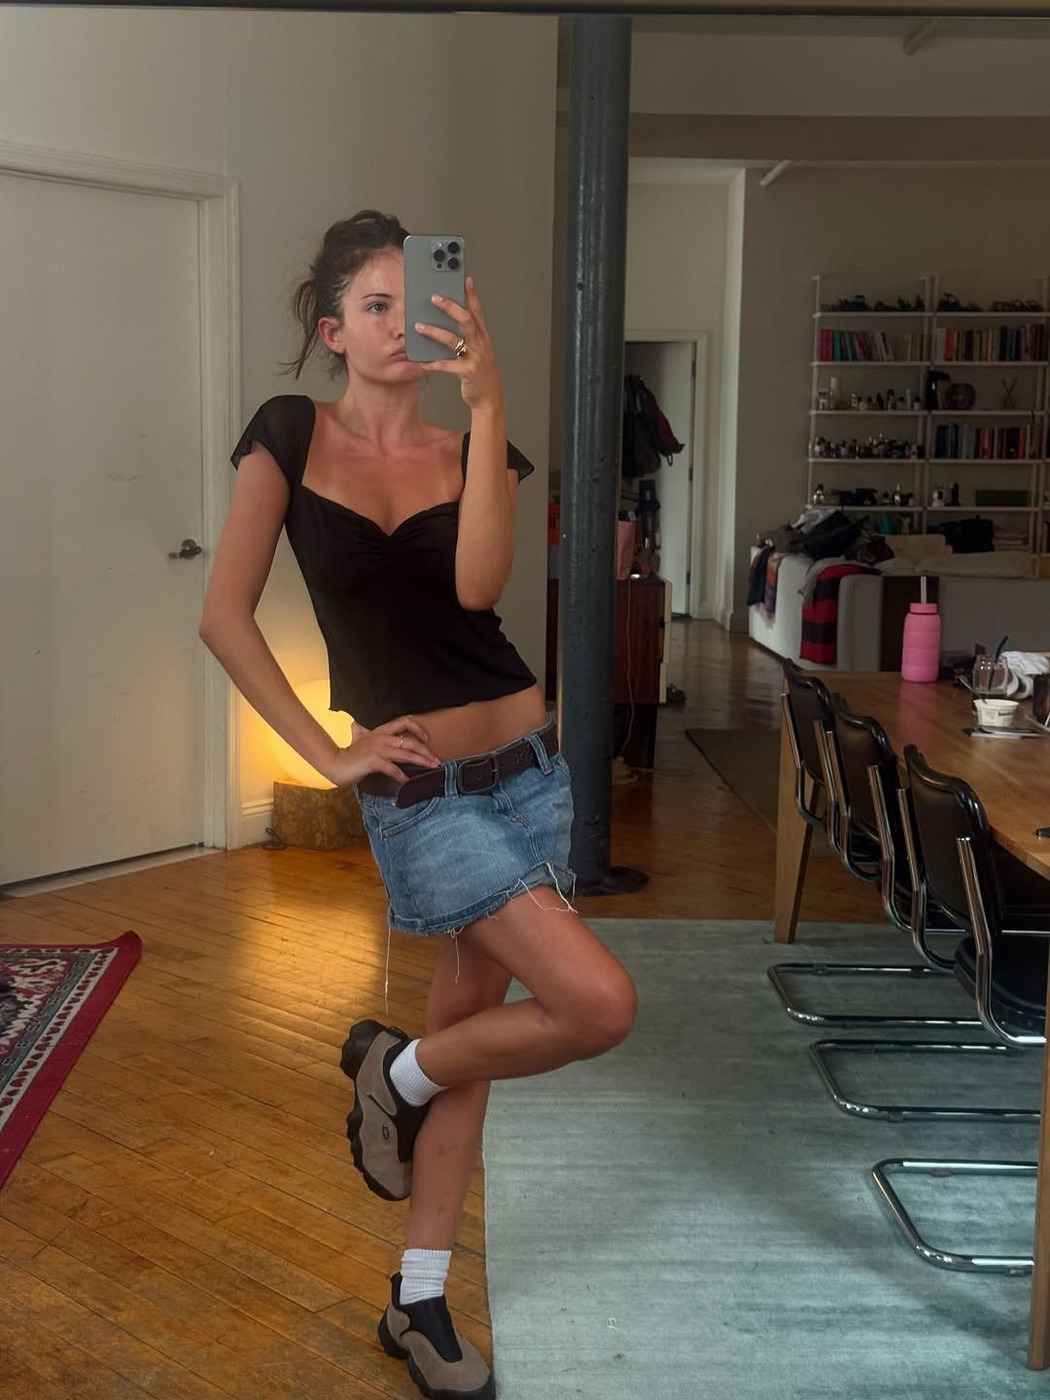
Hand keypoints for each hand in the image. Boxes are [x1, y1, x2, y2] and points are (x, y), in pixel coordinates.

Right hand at [324, 715, 441, 787]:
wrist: (335, 763)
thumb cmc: (348, 753)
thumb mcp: (356, 736)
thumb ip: (360, 730)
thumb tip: (356, 723)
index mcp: (381, 731)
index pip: (404, 721)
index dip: (418, 728)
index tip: (426, 739)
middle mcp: (382, 738)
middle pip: (410, 741)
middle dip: (426, 751)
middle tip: (436, 760)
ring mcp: (379, 749)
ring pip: (406, 753)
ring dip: (422, 761)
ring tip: (432, 767)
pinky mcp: (374, 761)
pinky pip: (394, 769)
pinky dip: (403, 777)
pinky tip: (409, 782)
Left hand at [414, 277, 503, 411]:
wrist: (489, 399)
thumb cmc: (480, 375)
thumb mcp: (477, 353)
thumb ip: (466, 339)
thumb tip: (444, 326)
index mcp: (483, 338)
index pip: (477, 312)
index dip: (472, 295)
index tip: (465, 280)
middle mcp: (480, 345)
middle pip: (466, 320)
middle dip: (450, 307)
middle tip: (434, 298)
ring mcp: (475, 358)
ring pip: (454, 340)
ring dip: (435, 332)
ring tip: (419, 327)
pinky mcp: (468, 372)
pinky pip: (447, 365)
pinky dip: (434, 363)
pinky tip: (423, 361)